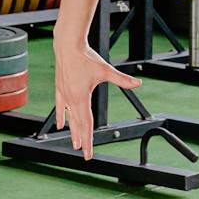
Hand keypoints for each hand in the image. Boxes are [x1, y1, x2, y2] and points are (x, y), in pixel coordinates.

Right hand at [54, 40, 140, 159]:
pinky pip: (60, 107)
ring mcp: (64, 95)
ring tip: (75, 144)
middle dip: (82, 140)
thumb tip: (138, 83)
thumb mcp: (106, 69)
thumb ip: (122, 79)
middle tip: (85, 154)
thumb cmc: (86, 57)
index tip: (88, 152)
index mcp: (81, 98)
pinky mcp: (60, 89)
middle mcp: (71, 99)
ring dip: (73, 131)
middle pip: (77, 124)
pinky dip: (62, 117)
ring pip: (69, 118)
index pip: (86, 124)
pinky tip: (61, 126)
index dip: (88, 140)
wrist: (67, 45)